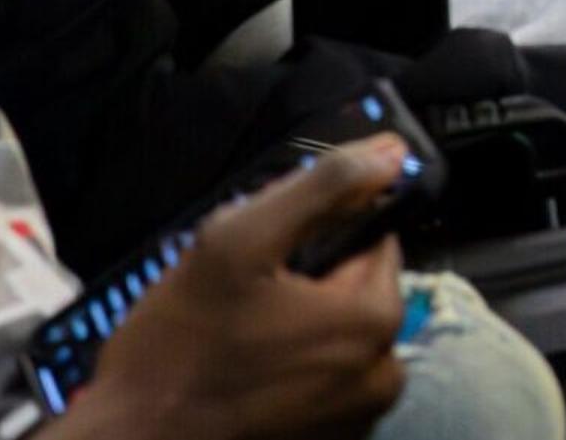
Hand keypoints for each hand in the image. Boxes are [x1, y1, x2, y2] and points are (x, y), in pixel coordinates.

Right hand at [73, 136, 410, 439]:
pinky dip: (289, 371)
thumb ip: (320, 188)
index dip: (317, 233)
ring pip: (333, 337)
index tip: (266, 253)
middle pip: (354, 290)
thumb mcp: (238, 242)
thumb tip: (388, 153)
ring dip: (295, 328)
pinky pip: (319, 383)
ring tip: (234, 339)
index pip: (372, 238)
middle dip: (306, 282)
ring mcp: (356, 417)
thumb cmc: (177, 352)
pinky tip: (241, 374)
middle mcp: (382, 375)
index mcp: (376, 320)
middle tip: (239, 299)